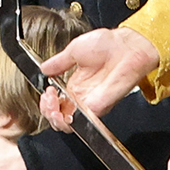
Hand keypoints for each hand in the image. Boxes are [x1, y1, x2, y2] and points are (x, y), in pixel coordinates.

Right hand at [41, 27, 161, 120]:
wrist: (126, 46)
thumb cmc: (108, 45)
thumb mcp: (74, 50)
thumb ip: (58, 63)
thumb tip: (43, 69)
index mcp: (76, 86)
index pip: (57, 104)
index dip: (47, 102)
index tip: (46, 90)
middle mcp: (82, 97)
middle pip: (59, 117)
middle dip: (47, 111)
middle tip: (48, 98)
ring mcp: (90, 104)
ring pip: (67, 124)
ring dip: (54, 116)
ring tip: (51, 103)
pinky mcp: (99, 107)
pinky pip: (81, 121)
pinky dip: (67, 119)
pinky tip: (61, 107)